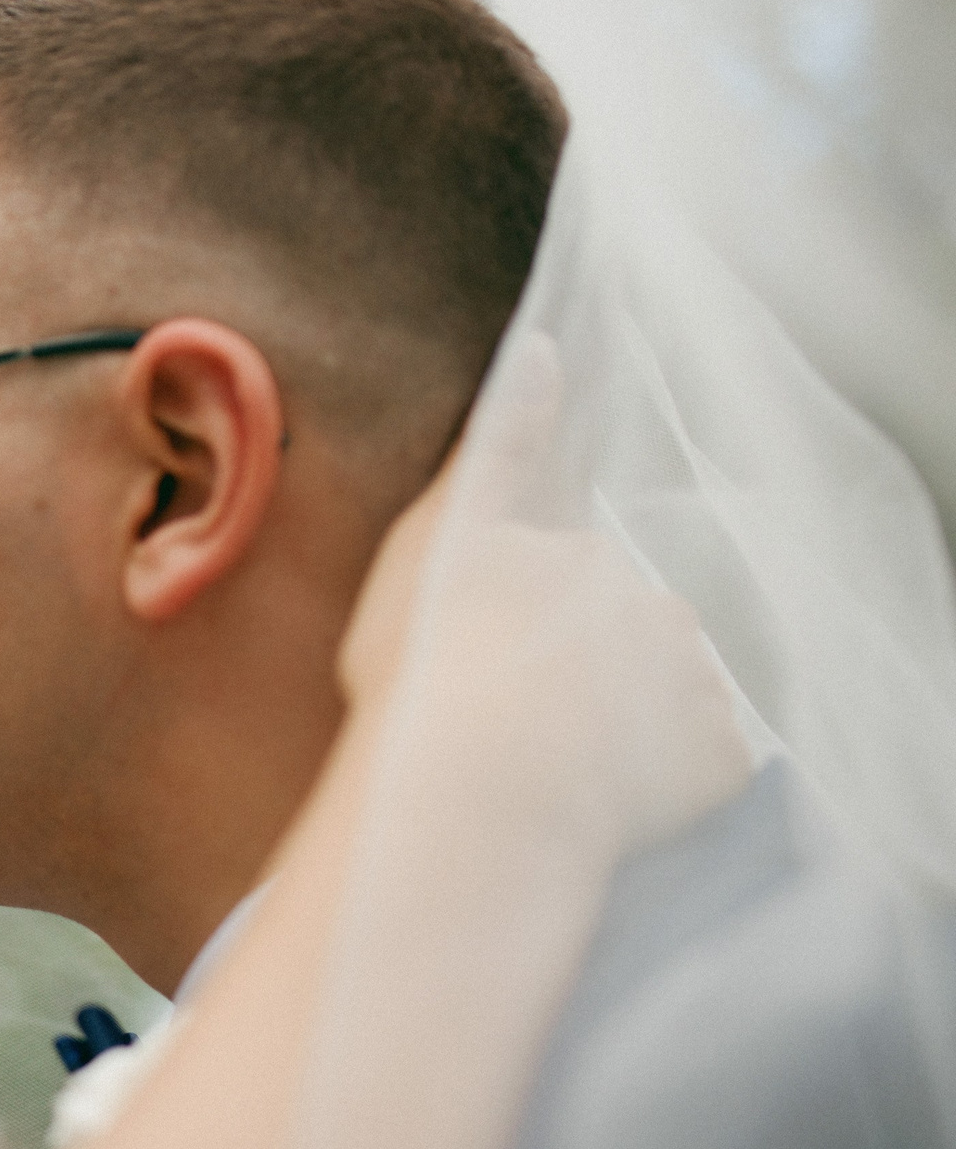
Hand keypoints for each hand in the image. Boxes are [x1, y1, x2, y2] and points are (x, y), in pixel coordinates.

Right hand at [339, 334, 752, 854]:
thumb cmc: (430, 667)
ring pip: (672, 693)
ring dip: (634, 721)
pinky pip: (702, 767)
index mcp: (580, 556)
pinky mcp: (717, 761)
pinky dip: (667, 782)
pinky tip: (604, 800)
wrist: (478, 788)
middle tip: (517, 718)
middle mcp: (651, 606)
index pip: (574, 573)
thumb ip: (498, 448)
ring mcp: (690, 685)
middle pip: (630, 630)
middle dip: (590, 664)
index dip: (535, 615)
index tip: (495, 654)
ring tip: (559, 767)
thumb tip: (543, 348)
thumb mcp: (437, 538)